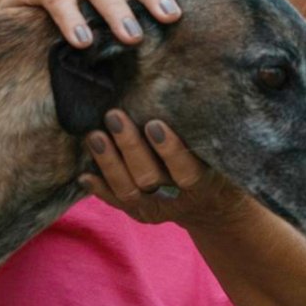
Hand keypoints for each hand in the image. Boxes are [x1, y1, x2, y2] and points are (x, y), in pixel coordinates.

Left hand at [79, 110, 251, 230]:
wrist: (211, 206)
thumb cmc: (217, 165)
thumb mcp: (222, 153)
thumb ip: (205, 135)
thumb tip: (192, 93)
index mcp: (204, 184)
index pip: (186, 170)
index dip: (169, 150)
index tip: (154, 124)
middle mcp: (178, 199)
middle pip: (149, 178)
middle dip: (129, 147)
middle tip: (114, 116)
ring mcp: (156, 208)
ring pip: (128, 190)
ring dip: (109, 163)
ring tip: (94, 136)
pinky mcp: (139, 212)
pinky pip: (116, 202)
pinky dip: (99, 189)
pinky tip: (83, 174)